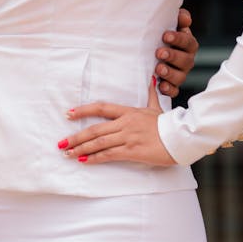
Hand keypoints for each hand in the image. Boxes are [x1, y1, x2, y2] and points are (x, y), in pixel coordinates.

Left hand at [58, 77, 176, 166]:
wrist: (181, 136)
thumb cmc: (168, 123)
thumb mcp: (156, 107)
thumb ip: (150, 95)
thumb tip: (152, 79)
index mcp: (128, 111)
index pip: (101, 108)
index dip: (83, 110)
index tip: (68, 114)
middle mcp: (124, 123)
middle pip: (94, 129)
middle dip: (76, 137)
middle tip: (61, 143)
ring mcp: (127, 137)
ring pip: (99, 142)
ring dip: (81, 149)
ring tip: (68, 153)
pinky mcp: (132, 151)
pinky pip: (109, 154)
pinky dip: (95, 158)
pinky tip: (84, 161)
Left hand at [153, 6, 197, 98]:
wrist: (148, 51)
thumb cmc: (159, 35)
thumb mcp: (168, 24)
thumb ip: (178, 18)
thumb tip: (185, 17)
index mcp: (187, 44)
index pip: (188, 41)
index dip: (179, 39)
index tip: (165, 35)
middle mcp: (186, 60)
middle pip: (186, 60)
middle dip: (173, 56)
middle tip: (159, 52)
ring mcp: (179, 74)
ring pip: (180, 76)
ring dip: (170, 73)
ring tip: (158, 68)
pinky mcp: (171, 86)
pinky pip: (174, 90)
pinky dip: (168, 89)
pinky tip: (161, 86)